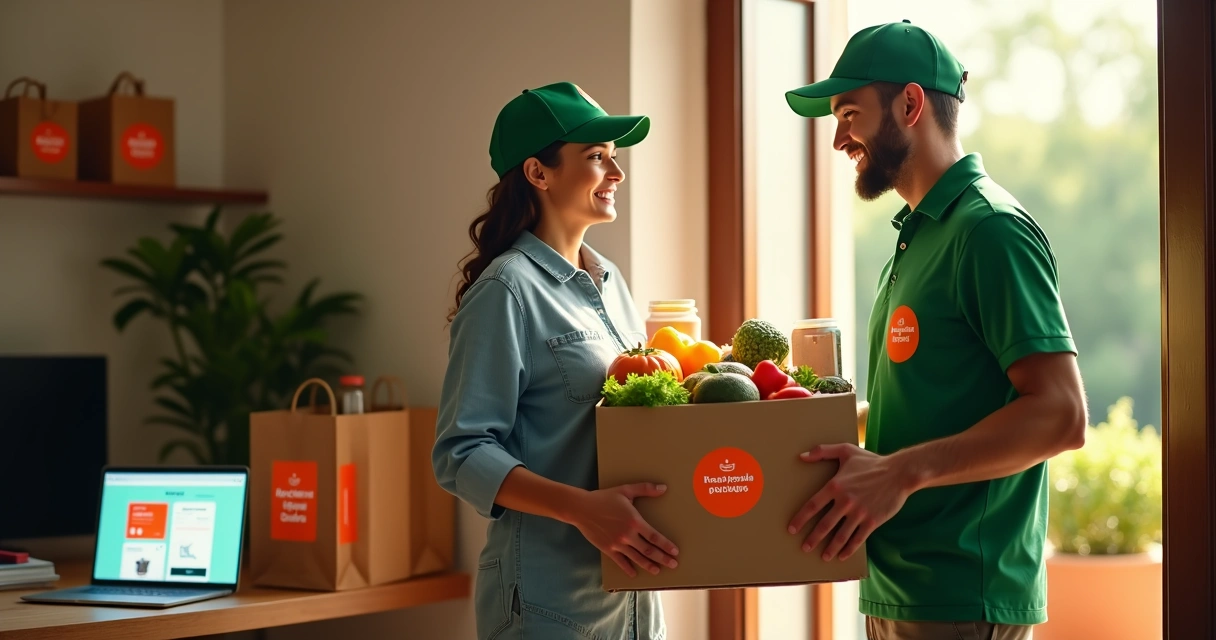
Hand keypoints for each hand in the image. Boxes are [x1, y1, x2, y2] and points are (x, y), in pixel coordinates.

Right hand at [567, 482, 678, 577]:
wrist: (582, 508)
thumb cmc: (604, 498)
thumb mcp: (625, 490)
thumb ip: (645, 489)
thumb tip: (663, 488)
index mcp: (634, 521)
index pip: (654, 536)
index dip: (666, 545)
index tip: (675, 551)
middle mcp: (627, 535)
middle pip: (649, 550)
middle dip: (663, 558)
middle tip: (673, 564)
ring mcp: (617, 544)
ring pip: (637, 558)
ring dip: (649, 565)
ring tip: (658, 570)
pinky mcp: (608, 549)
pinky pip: (620, 562)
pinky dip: (628, 568)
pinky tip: (634, 574)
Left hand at [787, 444, 909, 560]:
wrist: (899, 472)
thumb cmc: (871, 461)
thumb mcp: (846, 451)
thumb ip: (822, 451)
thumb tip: (801, 456)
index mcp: (835, 486)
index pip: (812, 506)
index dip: (800, 519)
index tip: (792, 529)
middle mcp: (845, 502)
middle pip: (824, 525)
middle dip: (812, 539)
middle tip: (804, 547)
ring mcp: (859, 513)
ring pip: (840, 536)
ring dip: (830, 548)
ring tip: (823, 556)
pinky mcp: (872, 521)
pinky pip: (858, 539)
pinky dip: (849, 549)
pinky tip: (842, 556)